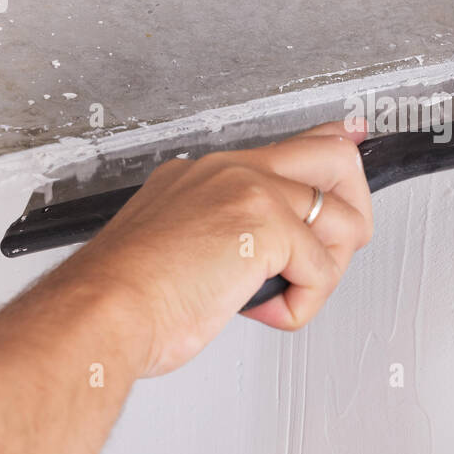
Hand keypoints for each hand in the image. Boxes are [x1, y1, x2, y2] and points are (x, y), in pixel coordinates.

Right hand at [50, 121, 373, 377]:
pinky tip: (260, 310)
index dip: (333, 145)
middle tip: (326, 258)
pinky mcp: (266, 225)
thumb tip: (254, 256)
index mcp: (206, 173)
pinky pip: (321, 269)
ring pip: (341, 220)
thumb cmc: (123, 299)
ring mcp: (251, 191)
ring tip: (282, 296)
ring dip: (324, 274)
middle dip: (352, 213)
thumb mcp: (173, 248)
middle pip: (336, 159)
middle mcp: (230, 171)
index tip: (353, 141)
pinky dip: (300, 305)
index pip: (290, 144)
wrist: (99, 312)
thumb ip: (220, 236)